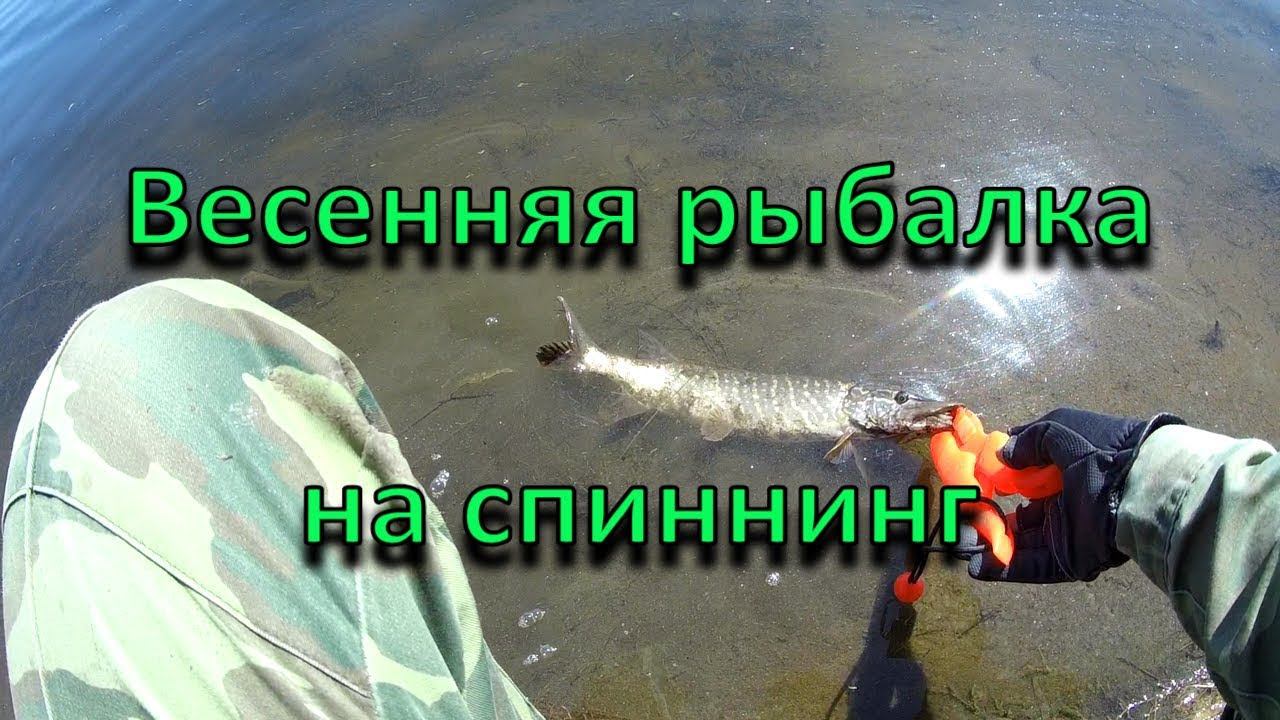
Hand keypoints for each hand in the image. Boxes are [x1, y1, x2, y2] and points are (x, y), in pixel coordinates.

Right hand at [965, 407, 1181, 582]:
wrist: (1136, 485)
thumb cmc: (1098, 451)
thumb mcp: (1059, 429)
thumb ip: (1028, 440)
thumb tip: (1004, 455)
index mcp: (1067, 473)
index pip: (1029, 481)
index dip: (1003, 482)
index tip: (977, 483)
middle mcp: (1066, 505)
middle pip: (1023, 517)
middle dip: (992, 518)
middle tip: (963, 518)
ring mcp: (1066, 534)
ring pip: (1021, 543)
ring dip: (992, 545)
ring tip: (961, 544)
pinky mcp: (1067, 559)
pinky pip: (1031, 566)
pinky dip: (1003, 568)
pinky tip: (977, 567)